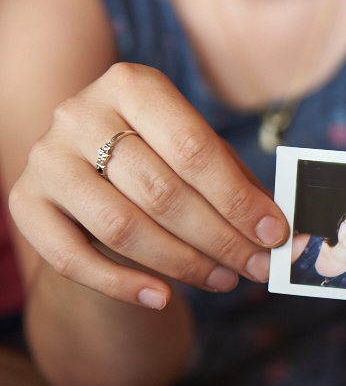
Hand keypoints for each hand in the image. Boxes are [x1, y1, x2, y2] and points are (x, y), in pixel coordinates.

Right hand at [9, 63, 288, 308]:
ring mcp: (47, 159)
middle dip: (220, 238)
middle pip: (162, 192)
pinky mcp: (27, 203)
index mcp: (132, 85)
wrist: (90, 173)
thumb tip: (278, 228)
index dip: (238, 199)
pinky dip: (123, 284)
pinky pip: (74, 258)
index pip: (195, 149)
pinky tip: (163, 299)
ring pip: (123, 227)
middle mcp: (81, 114)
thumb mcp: (198, 155)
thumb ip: (235, 183)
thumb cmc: (160, 160)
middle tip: (256, 267)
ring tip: (225, 279)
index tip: (274, 234)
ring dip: (184, 263)